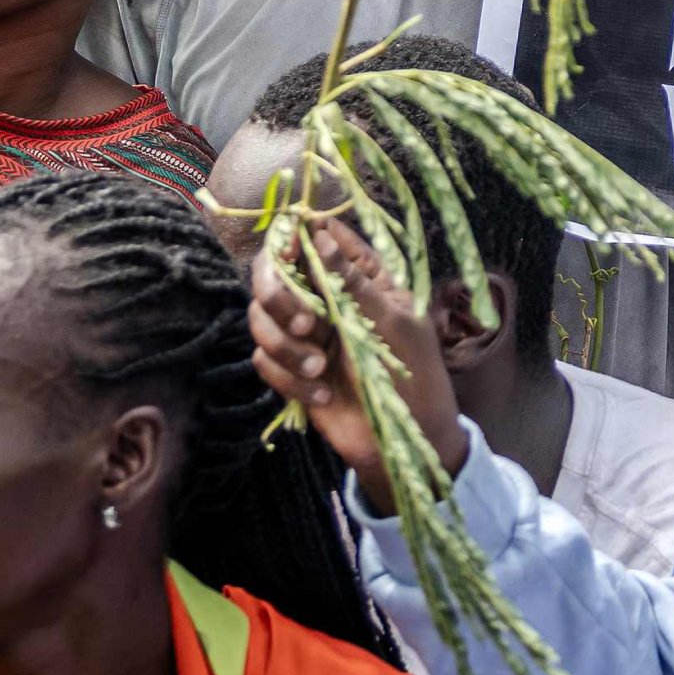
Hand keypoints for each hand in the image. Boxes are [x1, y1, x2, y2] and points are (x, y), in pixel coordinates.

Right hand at [246, 220, 464, 515]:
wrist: (403, 439)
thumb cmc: (413, 373)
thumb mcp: (391, 322)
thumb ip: (353, 281)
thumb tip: (319, 235)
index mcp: (361, 277)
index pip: (319, 238)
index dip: (297, 236)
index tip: (293, 249)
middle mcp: (326, 298)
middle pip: (273, 274)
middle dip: (281, 298)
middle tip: (308, 325)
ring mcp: (306, 333)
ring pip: (260, 318)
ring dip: (286, 346)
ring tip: (321, 368)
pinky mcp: (291, 368)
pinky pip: (263, 360)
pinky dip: (289, 377)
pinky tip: (322, 396)